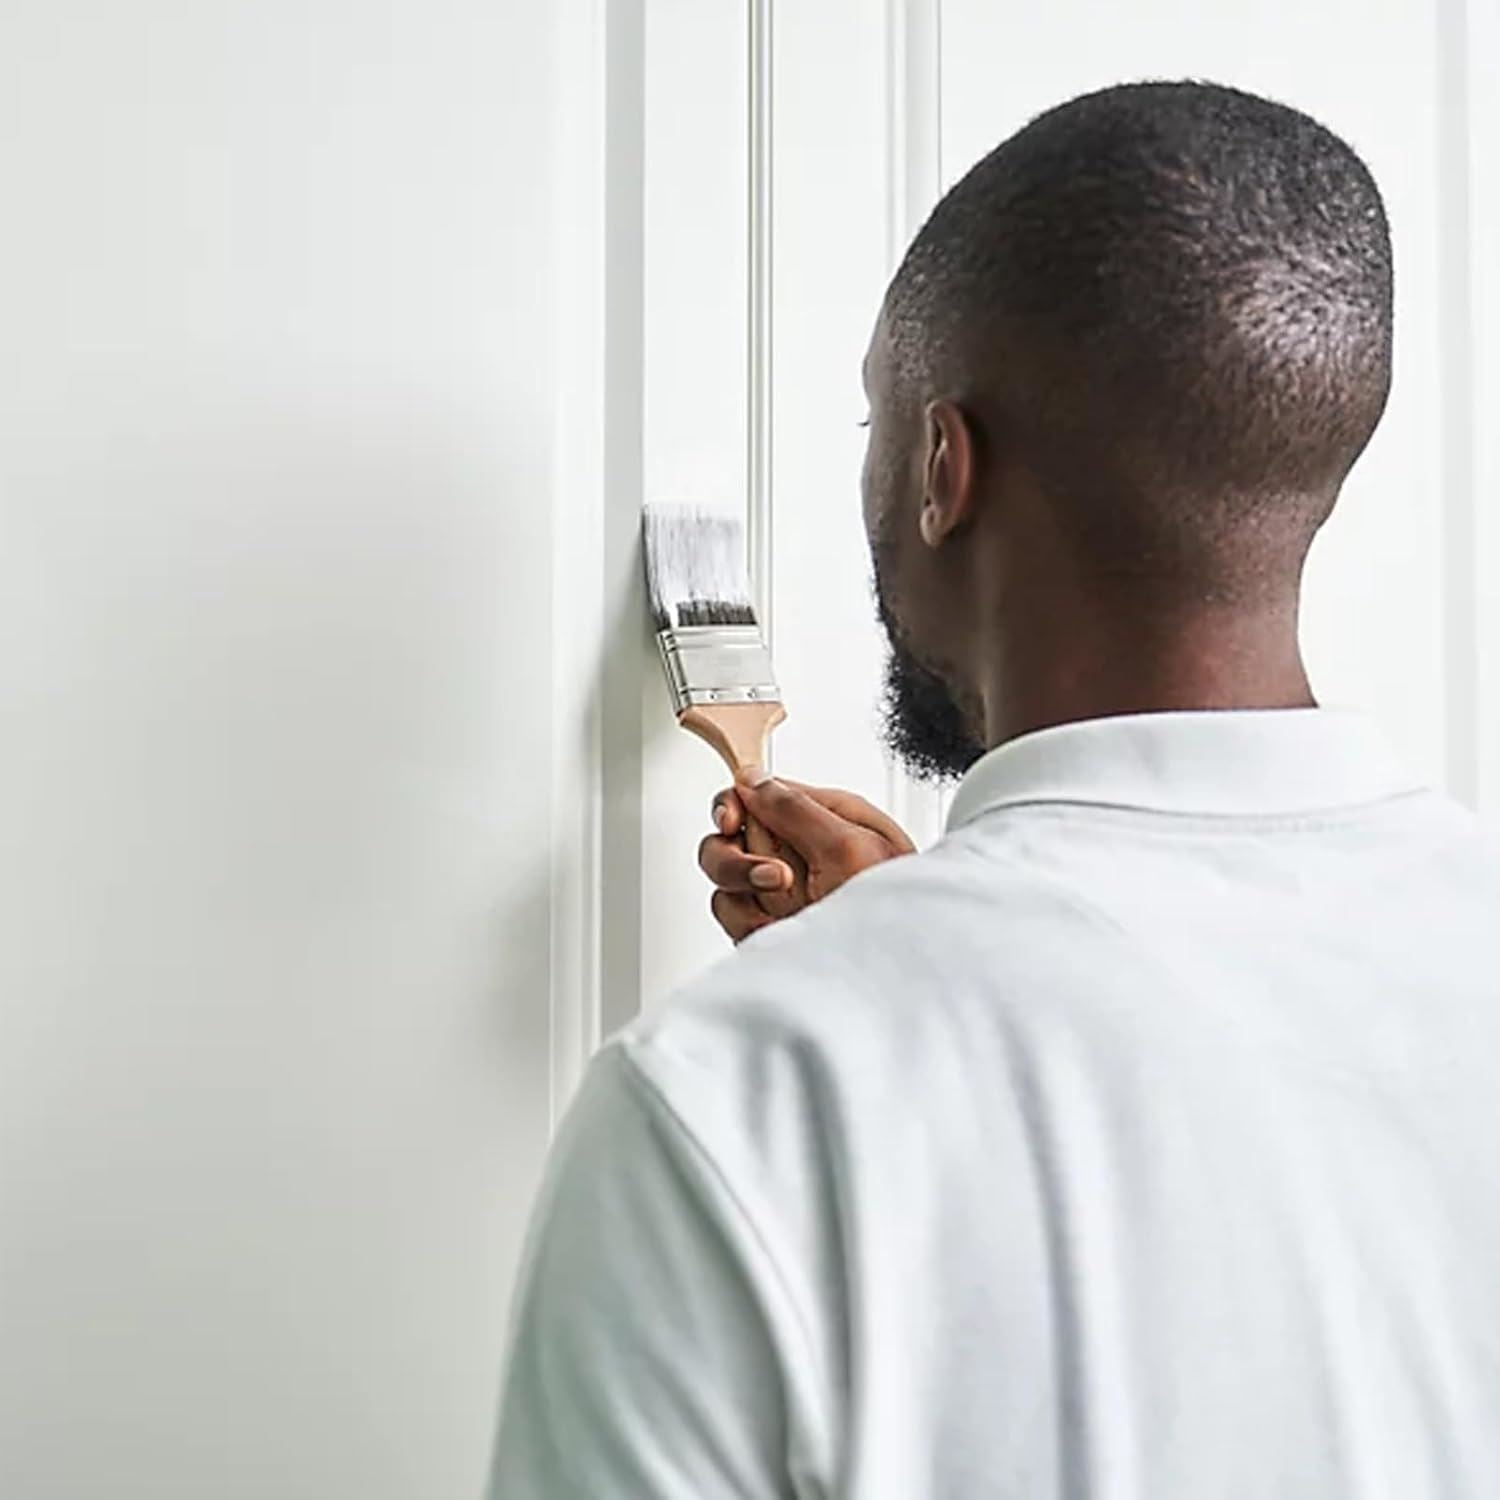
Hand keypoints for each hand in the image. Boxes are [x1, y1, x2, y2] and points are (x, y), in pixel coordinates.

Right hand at [698, 772, 915, 942]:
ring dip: (749, 899)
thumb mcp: (850, 849)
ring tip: (787, 913)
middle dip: (740, 862)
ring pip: (727, 881)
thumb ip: (797, 810)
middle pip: (730, 837)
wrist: (897, 972)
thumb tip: (753, 780)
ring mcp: (783, 889)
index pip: (757, 793)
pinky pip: (734, 915)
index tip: (732, 823)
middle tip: (776, 880)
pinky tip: (780, 931)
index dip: (734, 805)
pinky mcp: (771, 921)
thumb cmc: (895, 914)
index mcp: (825, 816)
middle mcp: (800, 848)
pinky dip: (750, 926)